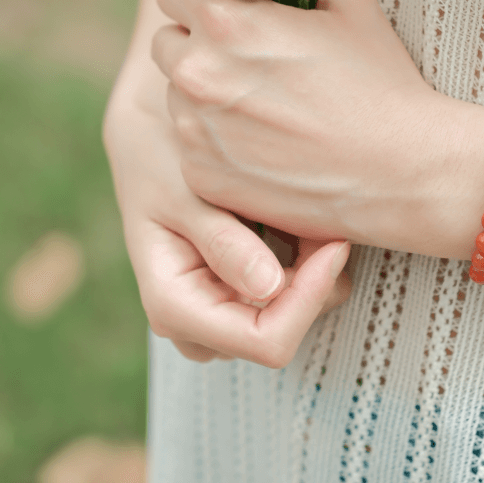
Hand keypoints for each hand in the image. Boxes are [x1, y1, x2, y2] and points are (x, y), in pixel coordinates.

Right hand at [103, 86, 352, 366]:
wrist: (149, 142)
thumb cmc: (160, 160)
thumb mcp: (185, 192)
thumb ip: (223, 241)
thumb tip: (267, 287)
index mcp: (174, 305)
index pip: (264, 340)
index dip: (309, 299)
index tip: (335, 243)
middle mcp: (194, 325)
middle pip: (280, 334)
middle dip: (313, 283)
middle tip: (327, 222)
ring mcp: (214, 316)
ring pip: (289, 320)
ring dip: (312, 274)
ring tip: (310, 217)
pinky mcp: (233, 298)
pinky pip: (285, 300)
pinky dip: (305, 266)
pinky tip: (298, 224)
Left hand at [151, 0, 444, 250]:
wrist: (402, 171)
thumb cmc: (381, 83)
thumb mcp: (349, 3)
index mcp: (224, 22)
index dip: (200, 0)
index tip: (224, 15)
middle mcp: (195, 75)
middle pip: (167, 47)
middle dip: (196, 47)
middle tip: (244, 64)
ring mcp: (195, 133)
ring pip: (177, 100)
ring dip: (206, 98)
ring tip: (264, 113)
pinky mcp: (204, 179)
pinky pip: (194, 149)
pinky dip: (219, 146)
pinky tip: (267, 150)